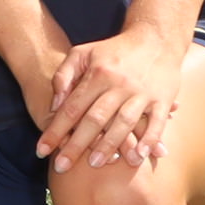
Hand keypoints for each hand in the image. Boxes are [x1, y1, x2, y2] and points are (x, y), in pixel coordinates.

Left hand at [37, 30, 180, 174]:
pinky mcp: (163, 99)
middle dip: (76, 145)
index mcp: (97, 75)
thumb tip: (55, 105)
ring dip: (109, 146)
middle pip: (94, 120)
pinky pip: (156, 123)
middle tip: (62, 166)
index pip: (71, 108)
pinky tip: (139, 156)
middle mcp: (118, 85)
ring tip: (95, 164)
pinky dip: (149, 140)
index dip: (55, 131)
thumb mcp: (82, 52)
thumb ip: (64, 75)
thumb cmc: (113, 49)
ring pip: (123, 123)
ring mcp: (142, 93)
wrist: (155, 37)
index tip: (41, 151)